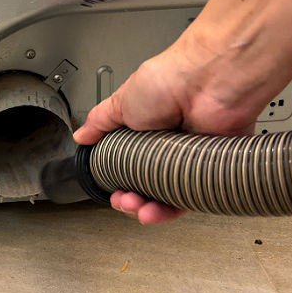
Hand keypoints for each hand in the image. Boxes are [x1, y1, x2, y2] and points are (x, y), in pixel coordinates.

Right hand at [73, 34, 264, 224]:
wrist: (207, 82)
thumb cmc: (169, 81)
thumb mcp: (122, 102)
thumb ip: (100, 122)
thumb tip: (82, 135)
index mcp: (146, 129)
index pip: (128, 164)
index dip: (118, 180)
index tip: (111, 189)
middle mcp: (168, 144)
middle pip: (146, 183)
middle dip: (131, 198)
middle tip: (123, 200)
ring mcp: (188, 157)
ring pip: (167, 194)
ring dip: (149, 207)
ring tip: (137, 208)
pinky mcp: (209, 168)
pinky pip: (191, 197)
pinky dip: (172, 209)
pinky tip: (155, 211)